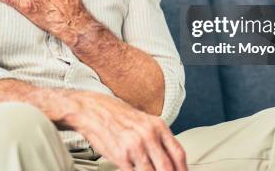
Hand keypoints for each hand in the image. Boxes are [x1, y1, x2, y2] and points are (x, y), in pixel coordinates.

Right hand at [66, 91, 187, 170]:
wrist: (91, 110)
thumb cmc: (116, 115)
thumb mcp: (143, 121)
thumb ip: (157, 139)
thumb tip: (169, 160)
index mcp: (157, 125)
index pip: (178, 154)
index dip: (183, 170)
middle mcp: (148, 135)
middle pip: (167, 167)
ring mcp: (134, 146)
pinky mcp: (120, 156)